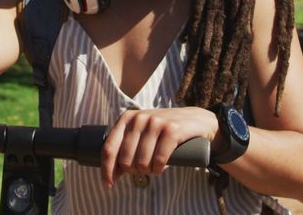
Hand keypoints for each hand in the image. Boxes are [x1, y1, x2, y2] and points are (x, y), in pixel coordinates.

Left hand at [100, 107, 218, 188]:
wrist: (195, 120)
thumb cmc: (163, 131)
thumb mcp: (141, 134)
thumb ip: (125, 149)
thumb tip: (110, 175)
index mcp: (127, 118)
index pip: (109, 148)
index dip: (107, 170)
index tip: (108, 185)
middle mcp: (139, 118)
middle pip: (125, 160)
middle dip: (134, 171)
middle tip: (144, 169)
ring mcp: (155, 122)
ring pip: (142, 162)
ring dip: (148, 171)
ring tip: (154, 167)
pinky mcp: (172, 129)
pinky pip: (159, 160)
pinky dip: (159, 168)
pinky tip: (161, 166)